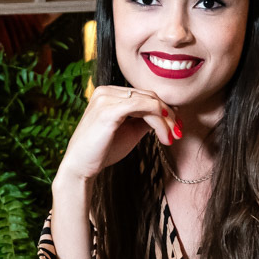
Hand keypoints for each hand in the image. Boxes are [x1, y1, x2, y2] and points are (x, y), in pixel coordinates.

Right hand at [55, 85, 179, 184]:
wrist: (80, 167)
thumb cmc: (102, 151)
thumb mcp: (129, 131)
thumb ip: (146, 120)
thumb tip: (168, 115)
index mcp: (108, 93)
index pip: (144, 95)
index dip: (164, 109)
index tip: (176, 127)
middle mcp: (106, 91)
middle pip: (149, 96)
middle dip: (168, 115)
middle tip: (178, 133)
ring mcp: (106, 98)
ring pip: (149, 102)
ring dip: (165, 120)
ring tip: (171, 138)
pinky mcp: (109, 109)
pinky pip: (144, 107)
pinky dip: (158, 120)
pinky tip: (164, 134)